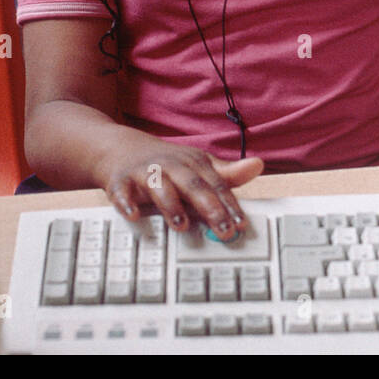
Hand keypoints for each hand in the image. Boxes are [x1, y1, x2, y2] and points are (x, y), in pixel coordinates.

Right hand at [97, 134, 264, 240]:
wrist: (122, 149)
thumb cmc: (168, 164)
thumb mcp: (199, 166)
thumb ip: (228, 173)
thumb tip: (258, 165)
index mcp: (194, 164)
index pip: (217, 185)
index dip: (230, 204)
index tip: (242, 224)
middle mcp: (172, 166)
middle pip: (194, 186)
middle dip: (210, 208)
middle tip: (223, 230)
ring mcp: (146, 173)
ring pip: (161, 188)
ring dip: (171, 206)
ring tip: (181, 225)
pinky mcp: (121, 181)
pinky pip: (122, 192)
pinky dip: (126, 202)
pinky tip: (132, 215)